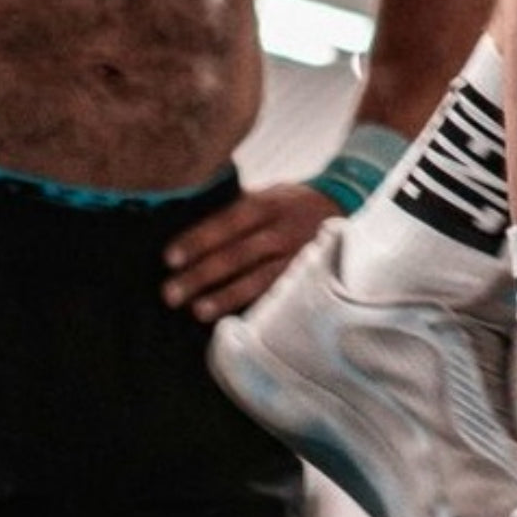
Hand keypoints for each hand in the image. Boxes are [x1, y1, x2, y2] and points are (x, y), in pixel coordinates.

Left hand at [162, 183, 340, 321]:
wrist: (346, 210)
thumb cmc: (294, 204)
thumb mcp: (270, 194)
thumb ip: (237, 207)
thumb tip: (186, 220)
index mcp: (269, 205)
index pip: (227, 223)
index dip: (198, 240)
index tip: (170, 259)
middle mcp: (284, 231)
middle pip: (239, 254)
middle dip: (202, 274)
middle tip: (171, 293)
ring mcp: (299, 257)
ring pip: (260, 279)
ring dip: (227, 296)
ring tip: (198, 311)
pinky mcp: (310, 279)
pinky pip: (280, 296)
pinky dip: (256, 309)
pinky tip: (236, 322)